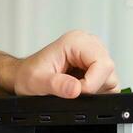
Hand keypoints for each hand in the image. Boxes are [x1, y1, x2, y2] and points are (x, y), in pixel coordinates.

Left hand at [1, 30, 118, 98]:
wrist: (22, 76)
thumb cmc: (28, 74)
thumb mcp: (37, 82)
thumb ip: (57, 85)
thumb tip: (76, 89)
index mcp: (76, 41)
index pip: (103, 63)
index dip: (93, 83)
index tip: (76, 92)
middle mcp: (88, 44)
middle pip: (108, 70)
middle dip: (93, 87)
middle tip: (71, 90)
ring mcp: (93, 55)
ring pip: (110, 77)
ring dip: (94, 89)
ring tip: (71, 87)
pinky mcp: (95, 67)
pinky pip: (106, 82)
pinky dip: (94, 90)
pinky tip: (78, 88)